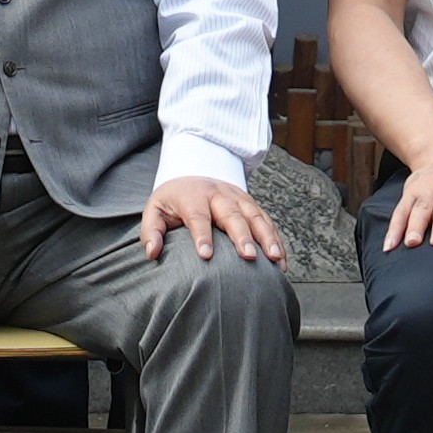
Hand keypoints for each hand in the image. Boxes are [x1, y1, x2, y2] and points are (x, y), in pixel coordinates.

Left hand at [143, 175, 289, 263]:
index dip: (202, 235)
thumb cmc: (174, 199)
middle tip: (248, 257)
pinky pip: (266, 221)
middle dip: (242, 236)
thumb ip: (151, 231)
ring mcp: (239, 198)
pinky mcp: (251, 204)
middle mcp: (219, 195)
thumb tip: (152, 253)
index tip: (206, 256)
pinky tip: (280, 258)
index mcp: (194, 196)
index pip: (198, 216)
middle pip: (232, 215)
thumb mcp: (155, 209)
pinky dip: (275, 239)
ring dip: (266, 237)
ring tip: (273, 259)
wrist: (194, 173)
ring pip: (256, 216)